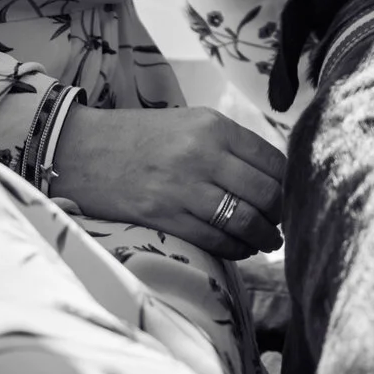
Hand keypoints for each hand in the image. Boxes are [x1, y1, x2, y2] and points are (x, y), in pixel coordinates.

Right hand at [48, 105, 286, 259]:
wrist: (81, 150)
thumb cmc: (139, 138)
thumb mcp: (189, 124)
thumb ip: (228, 146)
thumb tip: (272, 178)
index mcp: (213, 125)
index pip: (273, 160)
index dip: (289, 184)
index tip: (292, 196)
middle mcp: (203, 153)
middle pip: (266, 193)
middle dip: (281, 214)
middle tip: (284, 224)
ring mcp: (183, 187)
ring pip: (245, 221)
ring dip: (264, 237)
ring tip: (269, 241)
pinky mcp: (165, 216)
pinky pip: (216, 240)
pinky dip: (237, 249)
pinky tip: (241, 248)